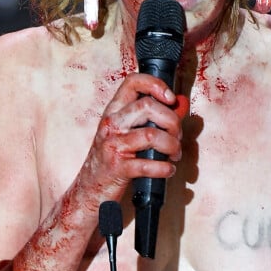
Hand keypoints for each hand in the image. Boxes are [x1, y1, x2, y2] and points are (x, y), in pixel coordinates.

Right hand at [82, 73, 186, 199]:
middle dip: (172, 120)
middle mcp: (111, 123)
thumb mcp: (126, 131)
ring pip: (151, 134)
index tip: (171, 98)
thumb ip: (152, 117)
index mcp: (114, 110)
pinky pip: (147, 164)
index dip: (155, 84)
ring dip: (172, 145)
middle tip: (177, 134)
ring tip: (174, 153)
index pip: (133, 82)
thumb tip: (181, 105)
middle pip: (147, 106)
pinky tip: (168, 169)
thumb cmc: (111, 158)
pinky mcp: (117, 167)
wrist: (89, 188)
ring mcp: (112, 144)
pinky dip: (164, 168)